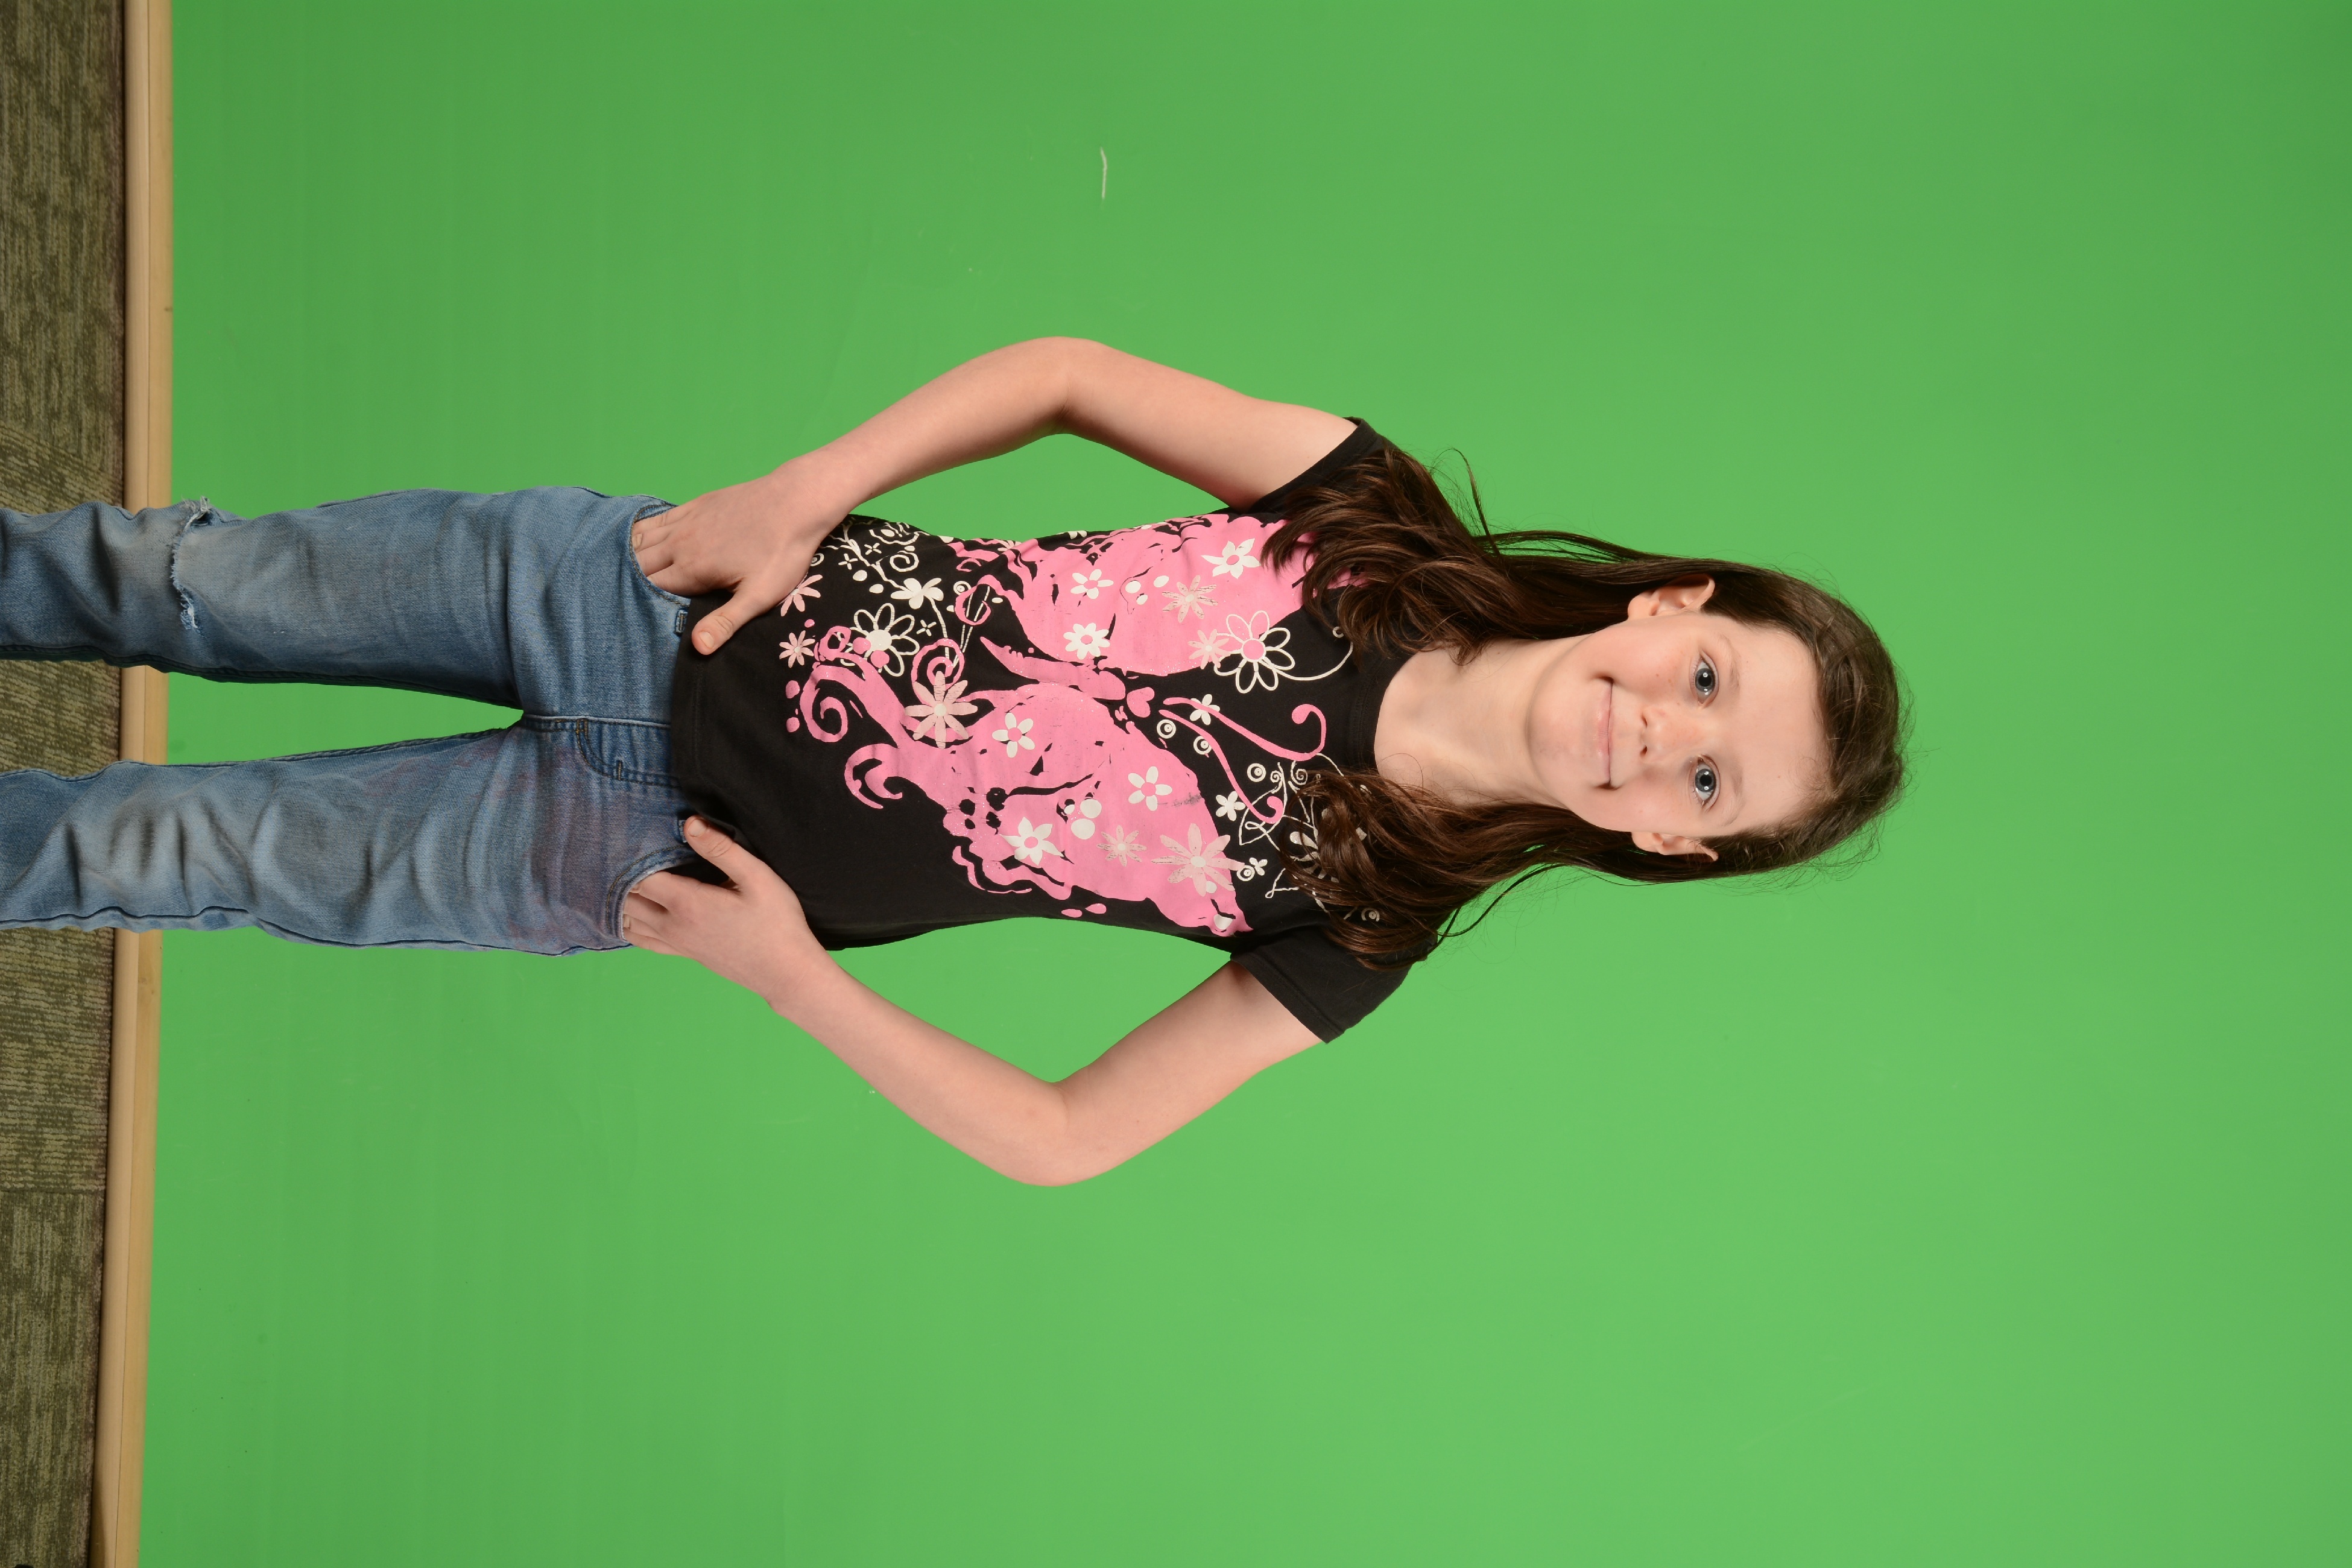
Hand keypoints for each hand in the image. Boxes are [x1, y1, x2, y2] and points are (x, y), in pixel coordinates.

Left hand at [621, 818, 826, 1005]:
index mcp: (688, 903)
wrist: (786, 973)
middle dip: (622, 875)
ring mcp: (676, 943)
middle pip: (626, 898)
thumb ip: (721, 849)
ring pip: (628, 920)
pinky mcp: (684, 953)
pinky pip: (641, 940)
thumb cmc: (776, 923)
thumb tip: (689, 824)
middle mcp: (673, 925)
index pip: (639, 877)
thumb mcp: (757, 878)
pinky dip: (628, 924)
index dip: (632, 856)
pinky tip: (630, 913)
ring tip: (625, 877)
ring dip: (622, 899)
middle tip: (626, 853)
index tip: (637, 837)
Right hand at [632, 458, 851, 654]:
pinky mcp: (695, 505)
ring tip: (610, 573)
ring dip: (626, 556)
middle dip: (623, 582)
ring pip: (641, 540)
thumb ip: (726, 621)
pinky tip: (632, 538)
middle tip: (607, 598)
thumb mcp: (760, 594)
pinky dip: (639, 530)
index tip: (622, 617)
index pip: (649, 590)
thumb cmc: (782, 551)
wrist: (797, 500)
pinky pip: (656, 518)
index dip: (634, 604)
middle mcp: (681, 543)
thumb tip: (698, 647)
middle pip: (638, 565)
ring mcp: (686, 520)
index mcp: (693, 569)